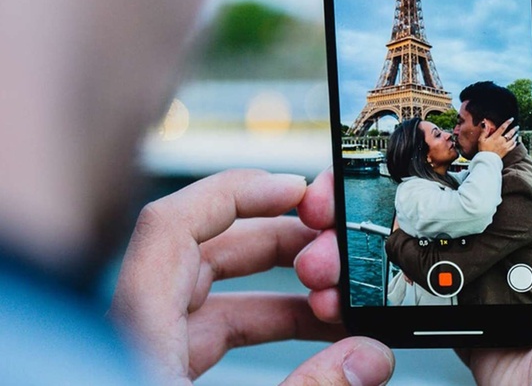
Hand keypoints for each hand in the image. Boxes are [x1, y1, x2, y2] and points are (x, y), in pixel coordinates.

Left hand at [110, 169, 393, 384]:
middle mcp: (136, 331)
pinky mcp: (159, 379)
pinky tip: (305, 336)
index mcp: (136, 330)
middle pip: (203, 254)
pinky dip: (259, 325)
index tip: (293, 190)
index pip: (173, 224)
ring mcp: (146, 354)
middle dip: (273, 241)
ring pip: (211, 296)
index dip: (236, 193)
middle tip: (330, 242)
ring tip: (331, 296)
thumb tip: (369, 359)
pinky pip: (210, 334)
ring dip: (274, 288)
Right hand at [296, 27, 531, 383]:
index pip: (480, 119)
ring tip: (316, 249)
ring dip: (351, 232)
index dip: (427, 114)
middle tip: (318, 193)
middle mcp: (517, 204)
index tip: (372, 118)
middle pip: (426, 172)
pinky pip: (403, 281)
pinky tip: (332, 284)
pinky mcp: (463, 302)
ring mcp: (485, 254)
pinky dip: (364, 281)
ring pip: (404, 225)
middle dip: (367, 177)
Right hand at [477, 117, 518, 157]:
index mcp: (496, 137)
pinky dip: (515, 143)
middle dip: (514, 129)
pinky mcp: (506, 151)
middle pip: (510, 133)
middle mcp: (502, 140)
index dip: (508, 122)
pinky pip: (513, 146)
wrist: (487, 160)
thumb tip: (484, 124)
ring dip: (515, 136)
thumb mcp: (481, 140)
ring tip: (517, 133)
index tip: (511, 119)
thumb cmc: (483, 150)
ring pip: (513, 139)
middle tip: (517, 127)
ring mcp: (505, 146)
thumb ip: (484, 131)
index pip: (503, 127)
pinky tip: (515, 142)